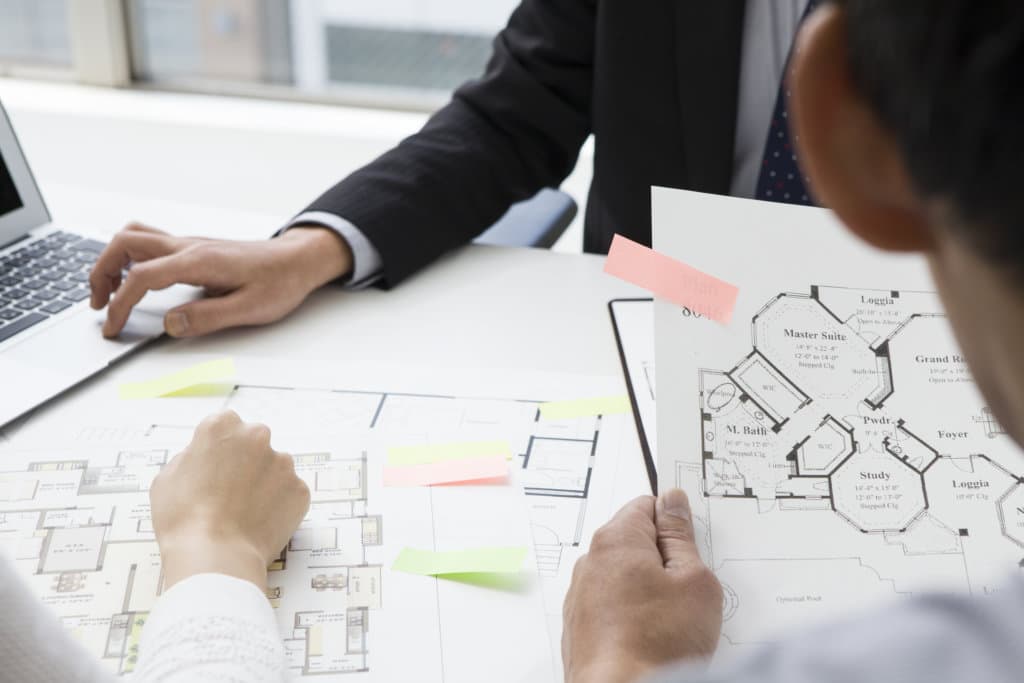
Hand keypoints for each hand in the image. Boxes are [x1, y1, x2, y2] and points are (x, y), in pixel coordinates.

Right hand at [89, 223, 353, 337]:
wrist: (298, 260)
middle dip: (100, 272)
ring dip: (112, 261)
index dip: (120, 304)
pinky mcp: (193, 249)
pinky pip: (149, 244)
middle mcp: (189, 246)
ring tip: (109, 293)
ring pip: (134, 237)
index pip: (142, 277)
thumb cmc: (280, 282)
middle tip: (98, 305)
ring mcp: (189, 244)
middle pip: (125, 242)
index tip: (112, 327)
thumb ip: (209, 318)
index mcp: (199, 261)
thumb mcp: (251, 309)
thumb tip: (171, 325)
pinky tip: (134, 282)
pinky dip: (129, 260)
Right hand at [150, 411, 310, 589]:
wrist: (215, 555)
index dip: (218, 449)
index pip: (225, 426)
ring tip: (244, 512)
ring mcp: (283, 463)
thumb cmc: (183, 518)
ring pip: (274, 468)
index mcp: (222, 427)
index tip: (214, 468)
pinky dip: (278, 505)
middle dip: (245, 461)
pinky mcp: (300, 489)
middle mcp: (257, 436)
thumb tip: (204, 457)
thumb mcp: (168, 477)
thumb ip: (192, 457)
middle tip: (230, 492)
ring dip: (264, 483)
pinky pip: (289, 493)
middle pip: (254, 442)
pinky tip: (259, 523)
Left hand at [562, 490, 722, 682]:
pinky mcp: (580, 626)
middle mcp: (591, 562)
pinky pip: (612, 606)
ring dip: (648, 590)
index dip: (675, 522)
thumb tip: (674, 503)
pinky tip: (652, 638)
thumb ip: (682, 537)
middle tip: (688, 588)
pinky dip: (632, 615)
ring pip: (624, 577)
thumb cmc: (659, 645)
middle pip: (634, 543)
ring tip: (672, 621)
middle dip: (663, 560)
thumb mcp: (694, 581)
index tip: (691, 541)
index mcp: (616, 540)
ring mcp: (581, 596)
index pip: (647, 506)